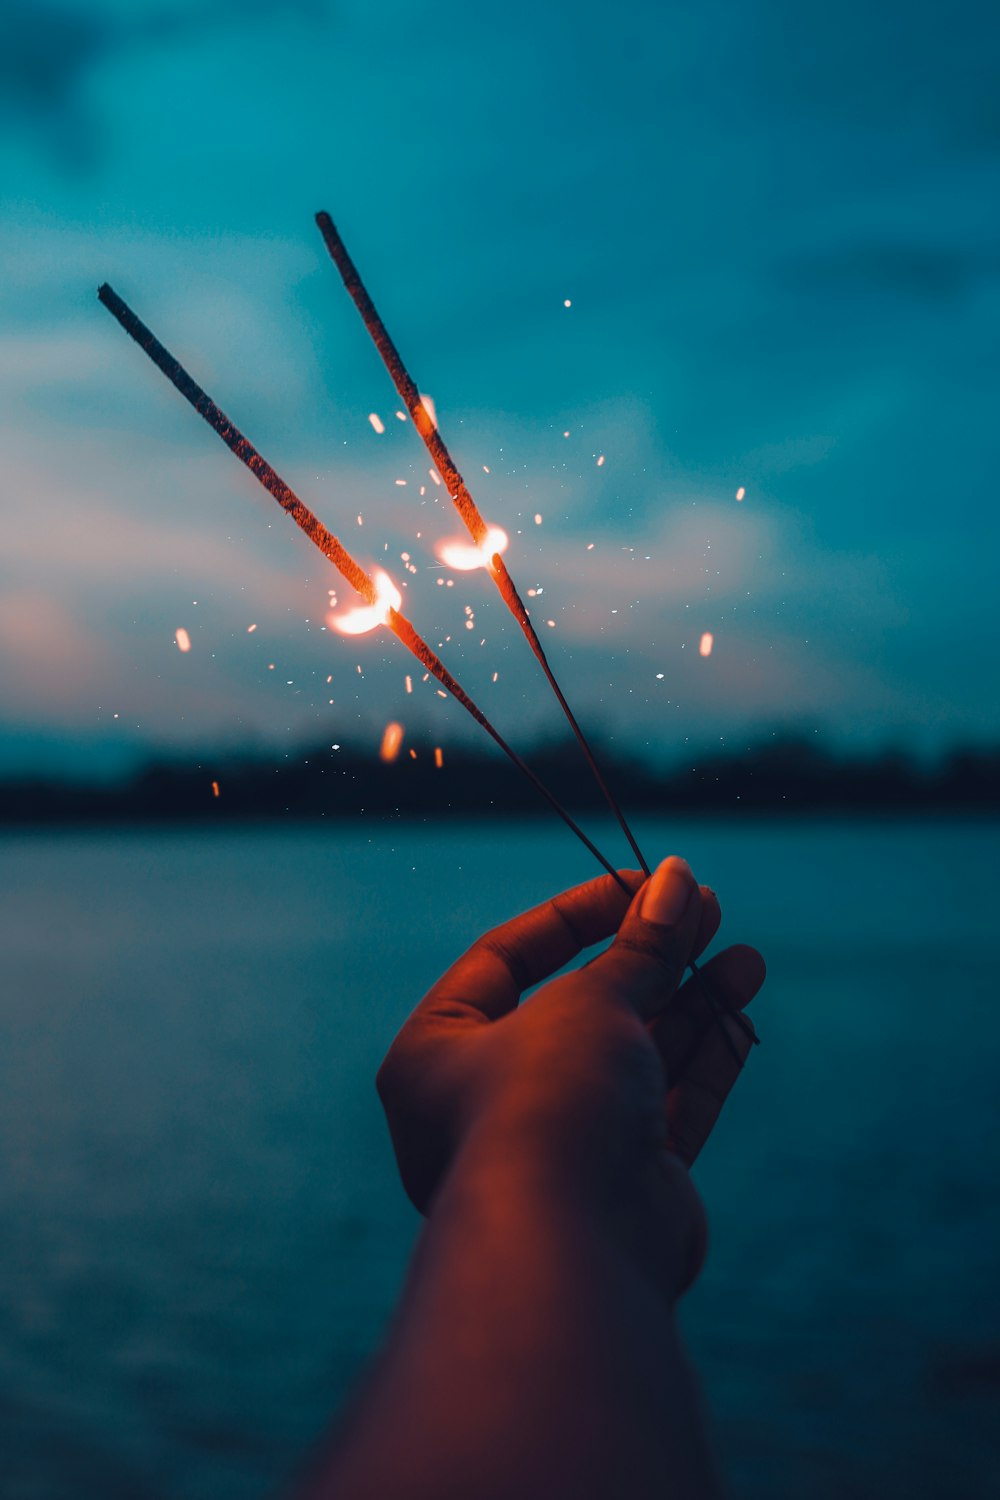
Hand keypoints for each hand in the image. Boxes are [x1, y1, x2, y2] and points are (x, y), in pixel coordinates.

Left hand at [377, 857, 763, 1297]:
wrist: (572, 1248)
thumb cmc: (544, 1104)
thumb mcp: (588, 1001)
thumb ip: (638, 945)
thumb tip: (679, 882)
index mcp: (436, 1053)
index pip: (506, 958)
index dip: (577, 913)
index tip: (643, 883)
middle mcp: (489, 1104)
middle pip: (578, 1007)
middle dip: (645, 956)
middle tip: (705, 908)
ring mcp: (559, 1150)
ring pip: (629, 1057)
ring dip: (686, 1001)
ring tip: (742, 953)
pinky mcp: (622, 1187)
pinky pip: (663, 1107)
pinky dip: (701, 1056)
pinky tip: (740, 1003)